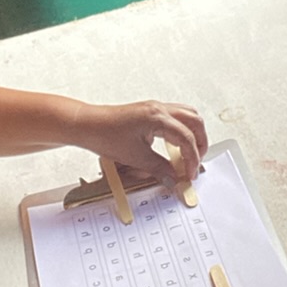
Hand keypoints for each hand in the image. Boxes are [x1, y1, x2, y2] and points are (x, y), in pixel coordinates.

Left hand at [76, 100, 209, 187]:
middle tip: (195, 163)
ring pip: (187, 115)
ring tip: (189, 154)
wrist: (87, 124)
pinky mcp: (149, 112)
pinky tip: (174, 145)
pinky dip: (181, 130)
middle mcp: (159, 109)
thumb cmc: (105, 135)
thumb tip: (173, 178)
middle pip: (194, 122)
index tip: (189, 174)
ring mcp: (155, 108)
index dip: (192, 159)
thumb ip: (159, 168)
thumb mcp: (135, 157)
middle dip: (200, 143)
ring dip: (193, 134)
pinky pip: (175, 117)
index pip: (186, 138)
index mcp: (158, 118)